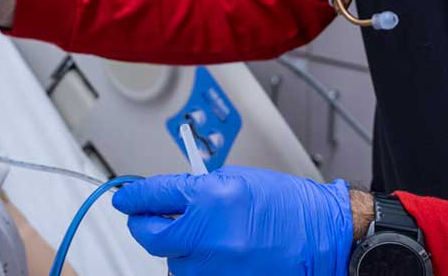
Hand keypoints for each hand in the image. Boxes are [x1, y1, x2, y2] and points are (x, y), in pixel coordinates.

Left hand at [112, 166, 352, 275]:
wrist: (322, 237)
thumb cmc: (288, 207)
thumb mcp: (236, 181)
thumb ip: (196, 190)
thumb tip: (165, 199)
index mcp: (211, 199)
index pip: (153, 197)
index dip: (134, 197)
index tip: (125, 199)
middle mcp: (209, 236)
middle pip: (151, 236)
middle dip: (144, 225)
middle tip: (145, 217)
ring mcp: (214, 268)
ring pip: (171, 261)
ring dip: (178, 247)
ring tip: (206, 236)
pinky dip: (196, 265)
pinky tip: (217, 253)